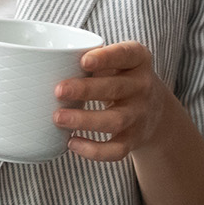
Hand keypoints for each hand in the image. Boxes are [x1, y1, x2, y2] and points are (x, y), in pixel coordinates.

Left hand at [53, 41, 177, 160]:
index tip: (84, 60)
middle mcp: (142, 86)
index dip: (107, 57)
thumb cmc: (122, 78)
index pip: (127, 54)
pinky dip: (94, 150)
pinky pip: (116, 150)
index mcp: (138, 60)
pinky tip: (72, 143)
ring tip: (58, 118)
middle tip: (58, 90)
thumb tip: (48, 65)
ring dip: (85, 120)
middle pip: (116, 88)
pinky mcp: (134, 139)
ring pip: (115, 121)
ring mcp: (139, 115)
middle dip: (86, 90)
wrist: (155, 110)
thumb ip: (94, 59)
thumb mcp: (118, 62)